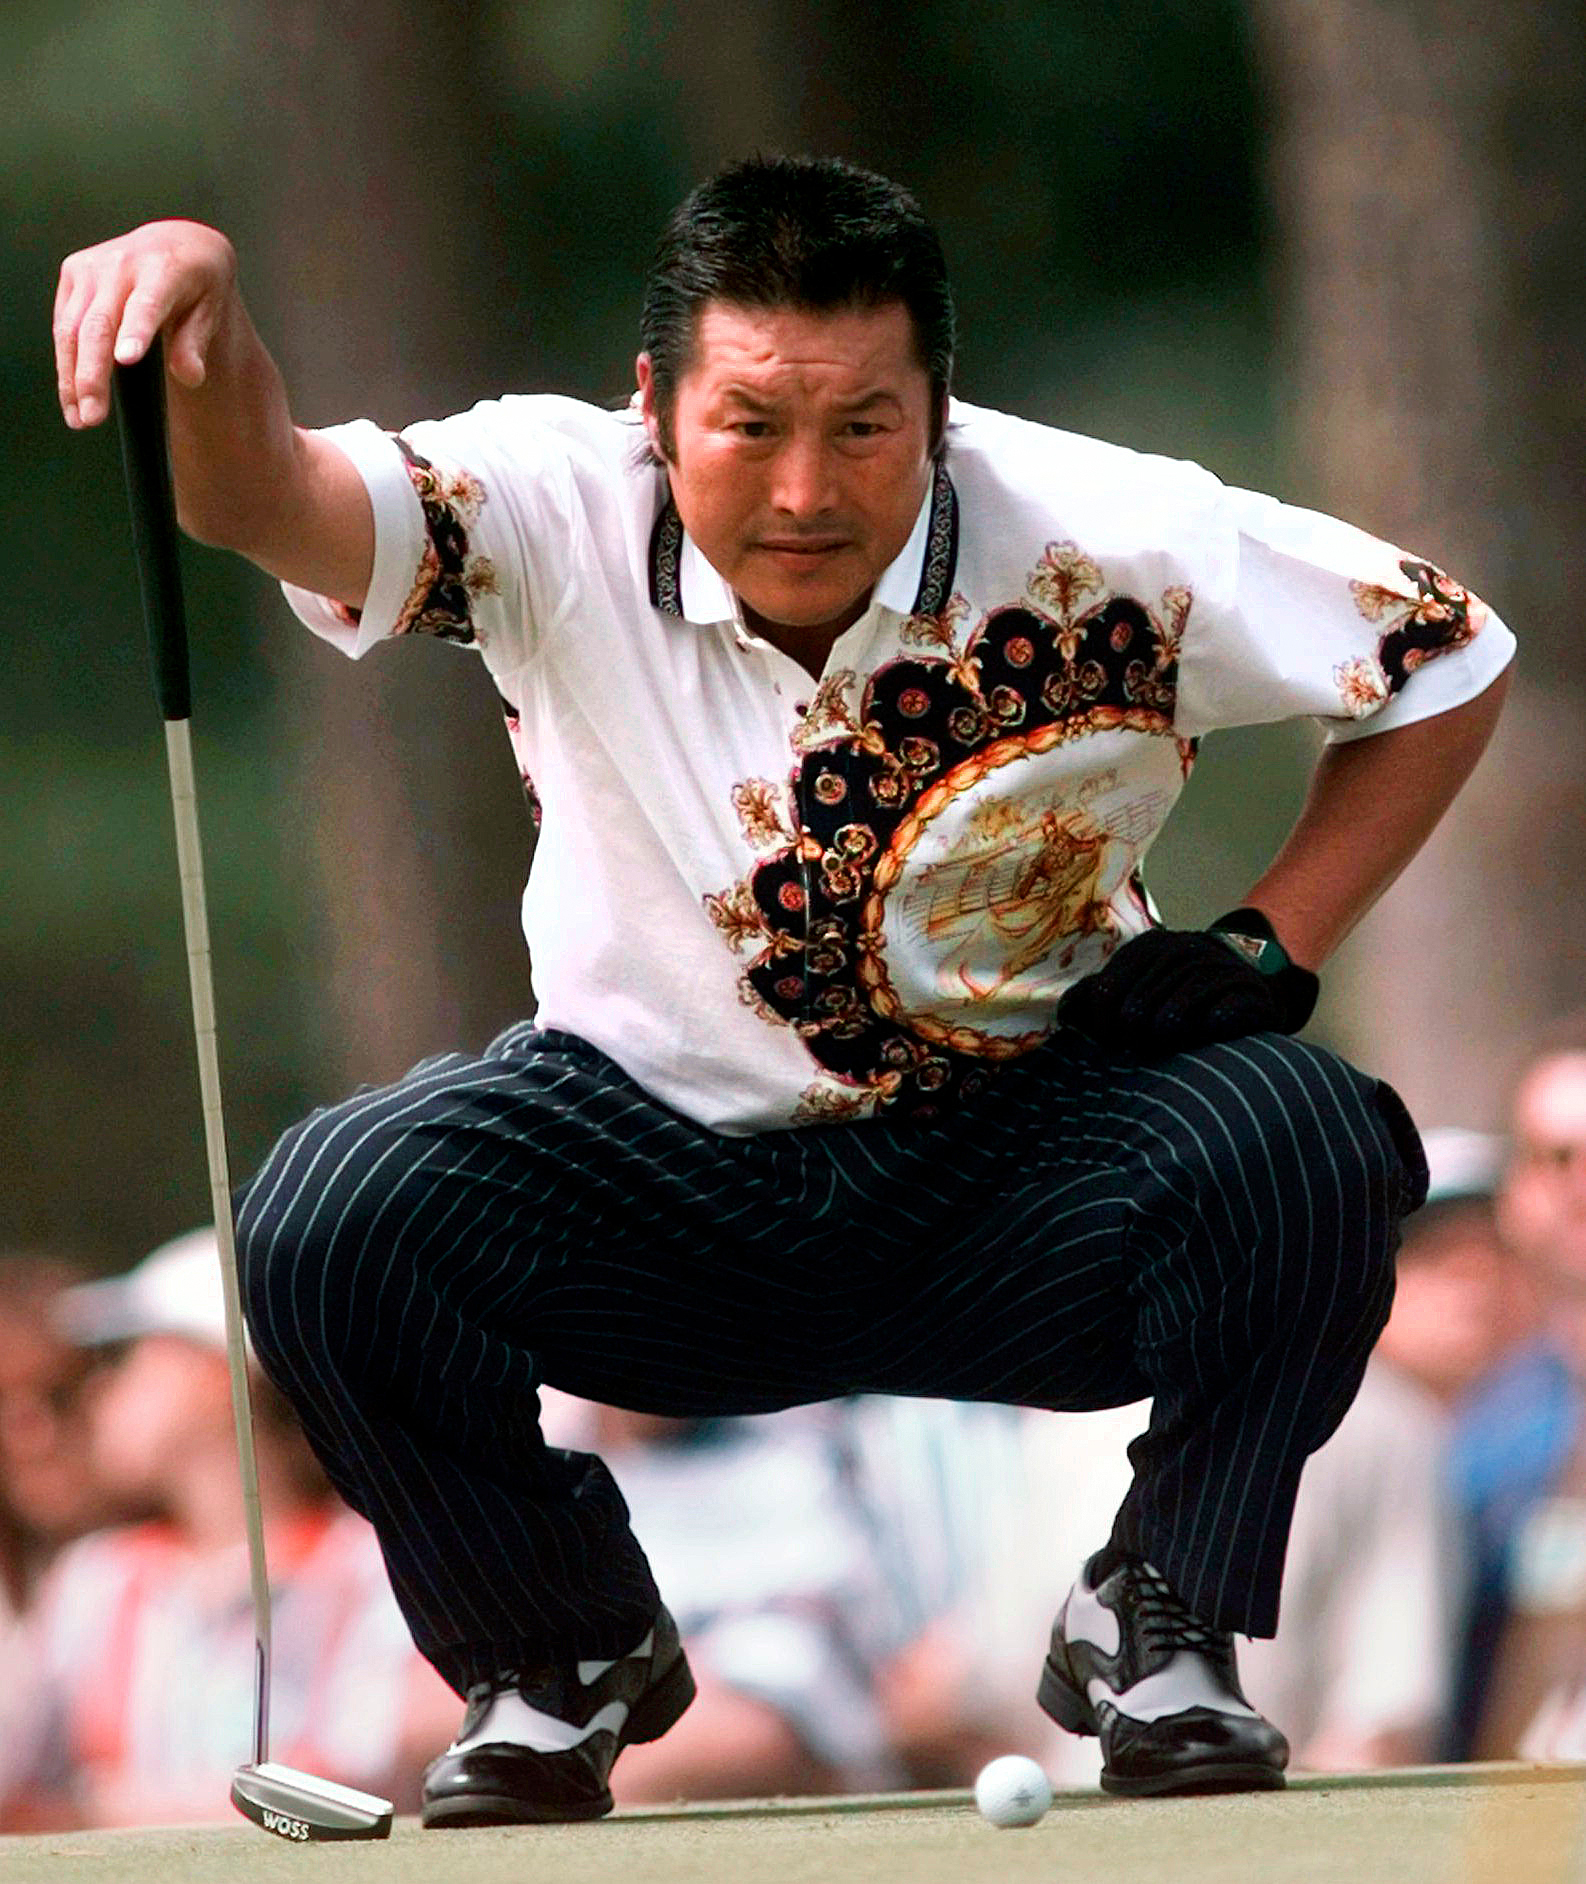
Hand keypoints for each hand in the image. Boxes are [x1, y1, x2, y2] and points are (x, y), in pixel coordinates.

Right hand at [54, 220, 237, 429]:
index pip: (147, 303)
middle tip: (93, 418)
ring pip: (73, 328)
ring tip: (80, 418)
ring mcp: (93, 268)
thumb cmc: (198, 285)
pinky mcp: (74, 274)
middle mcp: (122, 263)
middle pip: (99, 324)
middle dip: (92, 374)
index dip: (135, 331)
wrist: (176, 244)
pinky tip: (73, 396)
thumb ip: (197, 342)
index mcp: (165, 268)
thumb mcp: (211, 309)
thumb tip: (189, 376)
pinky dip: (66, 364)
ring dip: (72, 377)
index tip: (125, 361)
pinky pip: (64, 325)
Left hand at [1056, 925, 1315, 1059]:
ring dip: (1161, 1043)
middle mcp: (1181, 951)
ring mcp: (1217, 968)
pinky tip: (1202, 1039)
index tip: (1109, 1043)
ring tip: (1162, 1050)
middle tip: (1136, 1054)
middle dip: (1129, 1041)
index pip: (1104, 992)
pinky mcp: (1249, 991)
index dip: (1100, 1026)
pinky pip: (1218, 1018)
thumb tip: (1067, 1015)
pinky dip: (1206, 1033)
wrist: (1253, 973)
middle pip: (1134, 1010)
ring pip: (1171, 1017)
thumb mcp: (1142, 979)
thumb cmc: (1184, 989)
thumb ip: (1101, 992)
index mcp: (1149, 947)